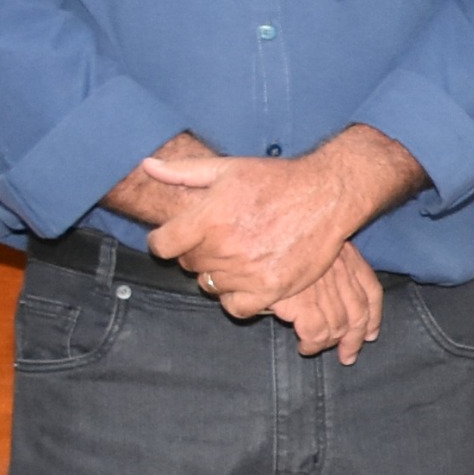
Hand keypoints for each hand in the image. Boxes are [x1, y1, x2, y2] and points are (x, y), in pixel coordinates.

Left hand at [141, 125, 424, 317]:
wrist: (326, 195)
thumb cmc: (276, 180)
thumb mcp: (228, 168)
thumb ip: (183, 172)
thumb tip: (147, 166)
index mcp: (209, 218)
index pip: (161, 245)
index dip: (165, 240)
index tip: (177, 238)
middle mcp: (225, 247)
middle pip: (188, 265)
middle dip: (196, 253)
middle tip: (218, 241)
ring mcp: (249, 271)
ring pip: (210, 285)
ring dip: (218, 274)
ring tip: (236, 257)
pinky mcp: (272, 288)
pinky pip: (237, 308)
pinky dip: (236, 299)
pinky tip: (245, 282)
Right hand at [269, 243, 383, 362]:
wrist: (259, 234)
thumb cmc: (277, 236)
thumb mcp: (311, 239)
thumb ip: (324, 262)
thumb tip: (330, 291)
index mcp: (346, 256)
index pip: (371, 289)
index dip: (374, 316)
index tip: (371, 334)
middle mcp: (340, 273)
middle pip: (358, 314)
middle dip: (355, 339)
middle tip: (348, 355)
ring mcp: (324, 290)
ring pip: (338, 327)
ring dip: (329, 343)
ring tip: (317, 348)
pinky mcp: (303, 304)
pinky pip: (316, 334)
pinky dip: (312, 345)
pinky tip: (305, 347)